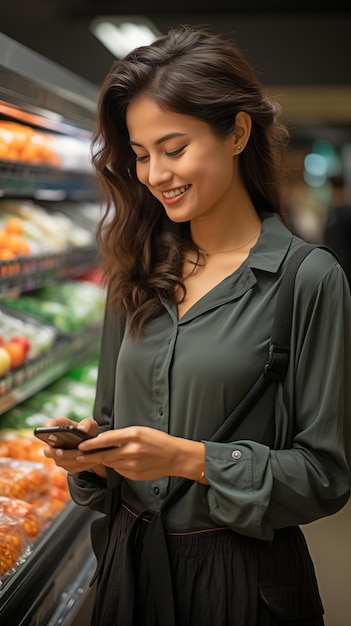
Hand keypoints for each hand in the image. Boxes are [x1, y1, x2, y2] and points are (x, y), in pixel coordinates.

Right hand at [42, 416, 101, 474]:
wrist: (94, 446)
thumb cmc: (89, 431)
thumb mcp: (91, 425)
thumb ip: (87, 424)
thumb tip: (82, 428)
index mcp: (60, 428)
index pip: (51, 424)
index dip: (49, 425)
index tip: (49, 427)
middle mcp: (55, 443)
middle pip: (48, 450)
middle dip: (55, 452)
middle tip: (62, 451)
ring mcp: (59, 456)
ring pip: (60, 461)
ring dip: (71, 458)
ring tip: (82, 453)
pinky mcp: (67, 465)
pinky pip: (70, 467)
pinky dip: (79, 464)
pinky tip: (88, 460)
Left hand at [76, 425, 205, 481]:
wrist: (175, 457)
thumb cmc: (158, 441)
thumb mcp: (140, 431)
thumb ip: (121, 436)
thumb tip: (103, 440)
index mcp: (133, 435)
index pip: (106, 440)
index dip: (91, 444)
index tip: (81, 446)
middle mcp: (131, 450)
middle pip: (104, 455)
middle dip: (90, 456)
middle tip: (79, 455)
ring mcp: (133, 465)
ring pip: (110, 463)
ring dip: (103, 460)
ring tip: (94, 458)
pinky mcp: (134, 475)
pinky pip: (119, 470)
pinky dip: (116, 466)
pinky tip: (120, 461)